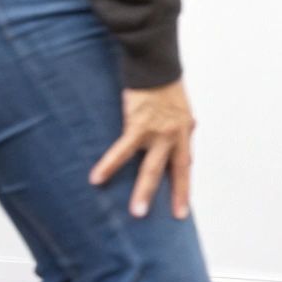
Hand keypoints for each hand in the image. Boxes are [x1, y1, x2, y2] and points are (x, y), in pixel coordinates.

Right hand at [90, 79, 195, 218]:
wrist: (155, 63)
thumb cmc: (164, 83)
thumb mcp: (178, 107)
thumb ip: (175, 125)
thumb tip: (173, 137)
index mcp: (184, 131)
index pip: (185, 164)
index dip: (183, 186)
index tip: (181, 208)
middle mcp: (176, 134)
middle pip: (175, 171)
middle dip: (175, 195)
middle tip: (176, 217)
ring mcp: (159, 131)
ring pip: (152, 168)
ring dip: (144, 191)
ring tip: (136, 213)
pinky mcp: (139, 124)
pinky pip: (122, 150)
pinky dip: (109, 164)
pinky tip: (96, 179)